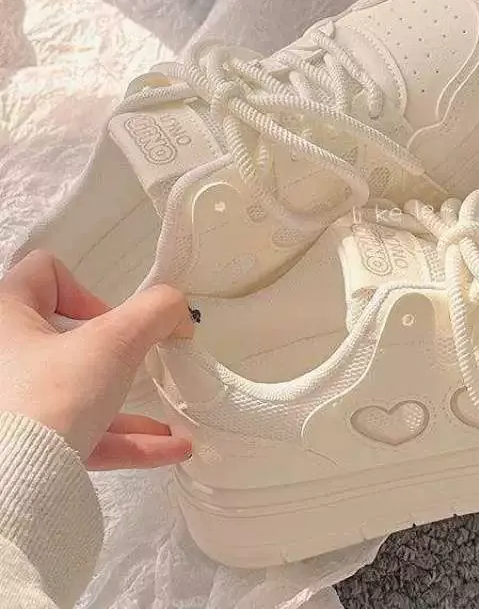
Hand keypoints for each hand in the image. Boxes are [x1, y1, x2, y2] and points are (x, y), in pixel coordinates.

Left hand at [0, 250, 193, 469]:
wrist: (10, 488)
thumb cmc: (54, 393)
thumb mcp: (116, 341)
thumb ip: (156, 312)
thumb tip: (179, 311)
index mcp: (5, 317)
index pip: (45, 273)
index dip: (88, 292)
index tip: (113, 325)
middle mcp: (3, 358)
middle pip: (67, 338)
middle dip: (117, 356)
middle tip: (140, 365)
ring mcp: (11, 406)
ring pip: (78, 393)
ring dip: (129, 407)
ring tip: (173, 423)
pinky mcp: (24, 447)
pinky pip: (78, 436)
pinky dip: (123, 440)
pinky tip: (170, 449)